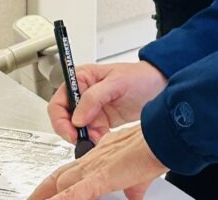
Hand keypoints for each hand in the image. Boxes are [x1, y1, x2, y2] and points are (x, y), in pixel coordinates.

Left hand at [28, 124, 166, 199]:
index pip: (72, 171)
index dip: (58, 183)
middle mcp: (93, 160)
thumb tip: (134, 197)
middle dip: (42, 192)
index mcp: (100, 157)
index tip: (50, 193)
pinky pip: (77, 192)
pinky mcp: (102, 177)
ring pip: (62, 183)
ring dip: (46, 196)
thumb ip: (133, 188)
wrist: (162, 137)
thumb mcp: (139, 176)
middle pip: (60, 176)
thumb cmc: (153, 148)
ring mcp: (96, 168)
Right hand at [48, 61, 167, 144]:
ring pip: (77, 130)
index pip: (58, 101)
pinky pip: (91, 134)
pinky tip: (104, 139)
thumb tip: (77, 117)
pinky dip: (95, 140)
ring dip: (85, 137)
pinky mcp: (101, 120)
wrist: (159, 86)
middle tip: (83, 139)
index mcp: (82, 79)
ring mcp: (92, 109)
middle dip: (72, 131)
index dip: (60, 118)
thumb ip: (94, 97)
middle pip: (64, 118)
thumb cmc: (140, 76)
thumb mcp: (117, 83)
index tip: (71, 130)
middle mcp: (83, 94)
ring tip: (99, 137)